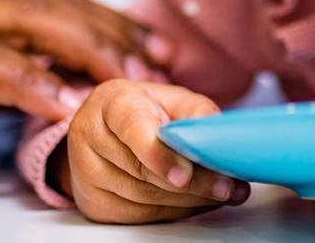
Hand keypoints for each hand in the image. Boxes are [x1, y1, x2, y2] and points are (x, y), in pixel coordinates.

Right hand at [0, 0, 172, 122]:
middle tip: (153, 67)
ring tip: (123, 80)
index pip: (61, 5)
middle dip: (111, 32)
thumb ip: (29, 81)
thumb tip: (94, 85)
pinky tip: (64, 103)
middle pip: (52, 5)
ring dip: (85, 46)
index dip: (115, 22)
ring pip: (24, 17)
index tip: (160, 49)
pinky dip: (29, 79)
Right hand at [66, 79, 248, 223]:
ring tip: (223, 193)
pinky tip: (198, 202)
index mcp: (112, 102)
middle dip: (192, 183)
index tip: (184, 174)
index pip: (133, 128)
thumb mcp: (170, 98)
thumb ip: (196, 111)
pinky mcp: (94, 203)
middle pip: (142, 170)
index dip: (159, 154)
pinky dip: (175, 211)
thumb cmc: (143, 109)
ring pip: (143, 198)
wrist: (103, 130)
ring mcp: (86, 174)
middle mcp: (91, 136)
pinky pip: (139, 215)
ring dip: (189, 200)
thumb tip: (218, 134)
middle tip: (227, 186)